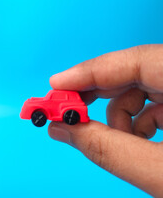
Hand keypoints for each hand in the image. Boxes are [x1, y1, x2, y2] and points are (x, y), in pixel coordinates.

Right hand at [49, 45, 162, 196]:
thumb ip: (106, 150)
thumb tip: (61, 128)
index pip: (138, 60)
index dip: (91, 71)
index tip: (57, 84)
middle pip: (136, 71)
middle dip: (98, 92)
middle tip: (69, 109)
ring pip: (143, 87)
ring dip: (120, 113)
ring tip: (121, 141)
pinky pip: (154, 102)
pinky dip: (138, 120)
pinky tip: (143, 141)